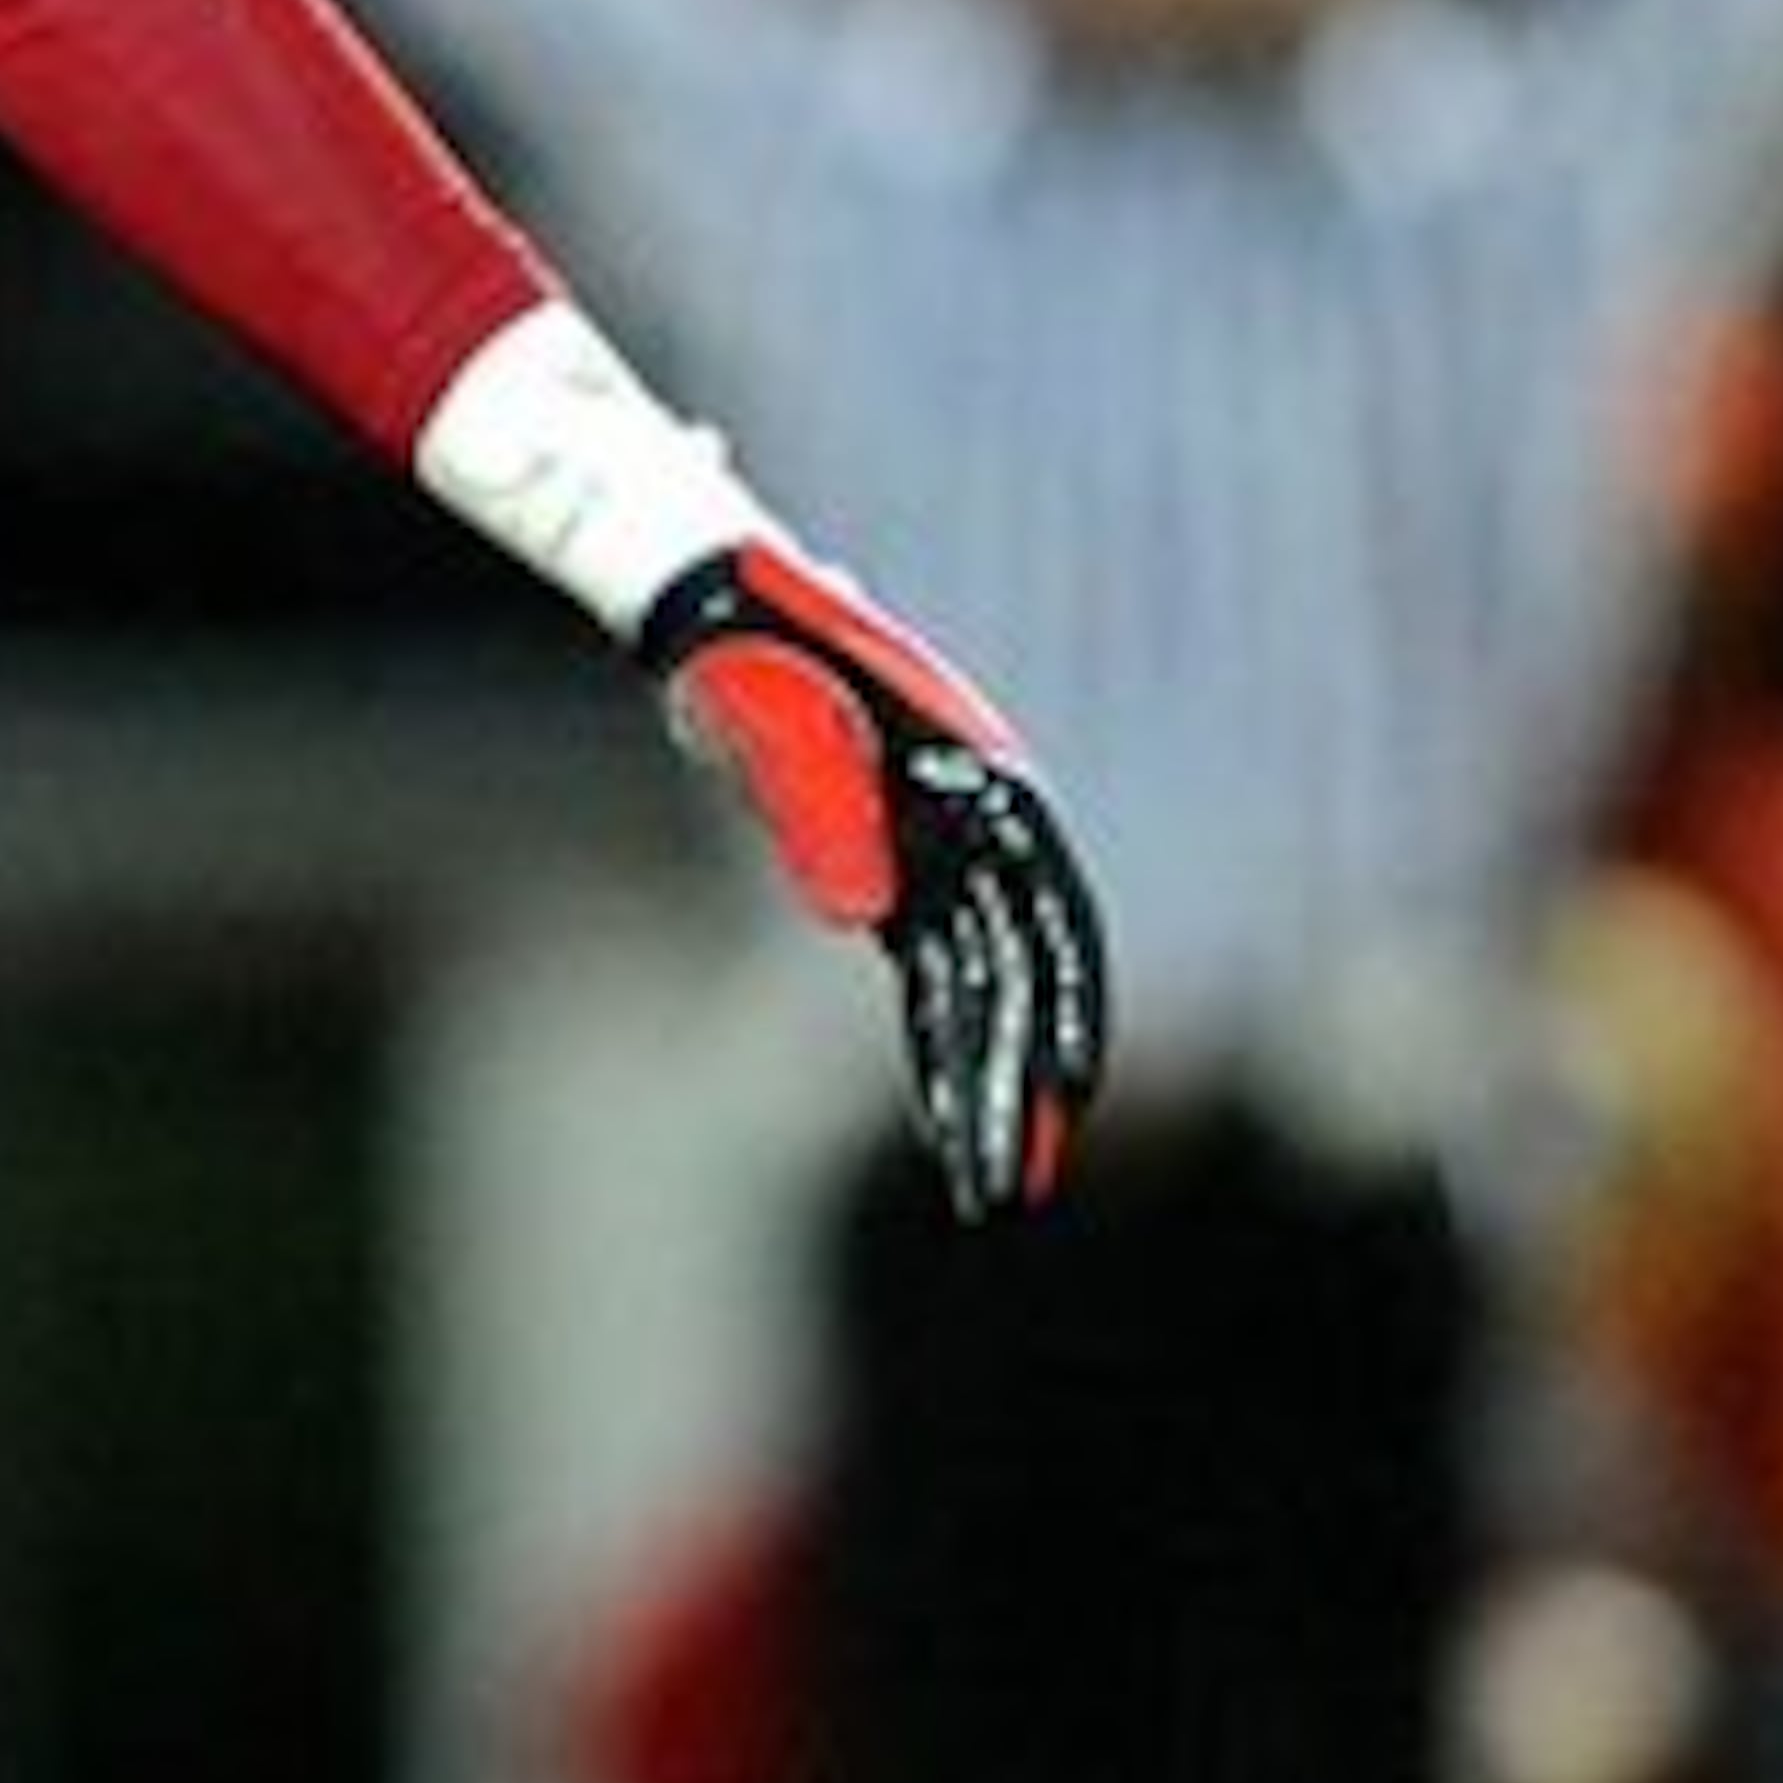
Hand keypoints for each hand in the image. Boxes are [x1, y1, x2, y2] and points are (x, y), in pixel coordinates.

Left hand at [640, 536, 1108, 1221]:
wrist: (712, 599)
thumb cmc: (746, 647)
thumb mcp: (771, 717)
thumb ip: (816, 810)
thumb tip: (861, 923)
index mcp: (977, 773)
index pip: (1047, 913)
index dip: (1068, 1005)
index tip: (1071, 1092)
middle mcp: (977, 817)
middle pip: (1020, 969)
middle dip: (1020, 1081)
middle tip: (1010, 1183)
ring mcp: (939, 847)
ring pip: (982, 987)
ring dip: (987, 1082)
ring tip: (988, 1181)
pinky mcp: (896, 872)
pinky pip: (937, 977)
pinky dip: (942, 1048)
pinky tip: (942, 1114)